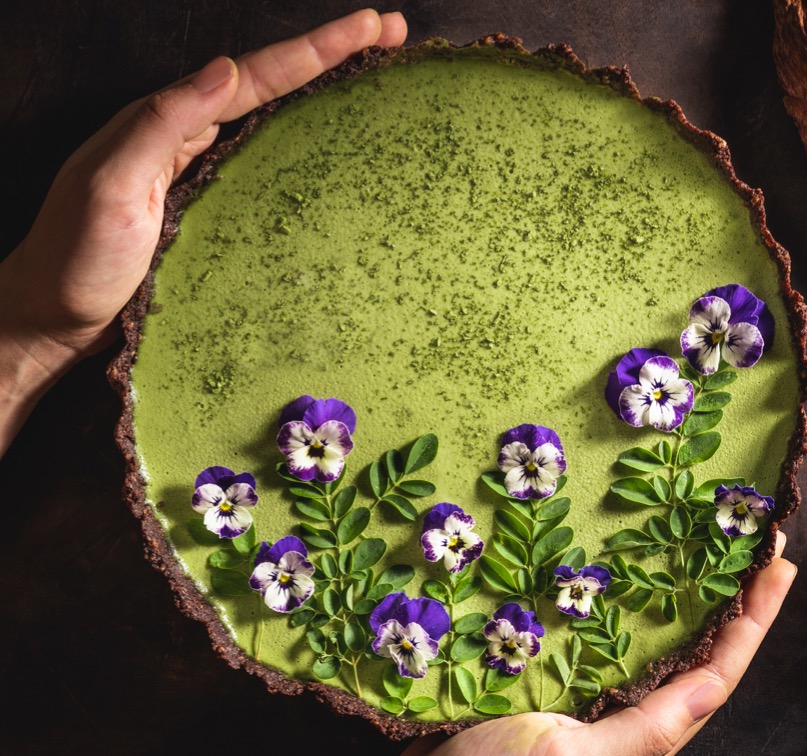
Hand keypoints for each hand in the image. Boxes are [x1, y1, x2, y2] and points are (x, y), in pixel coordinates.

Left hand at [0, 9, 406, 454]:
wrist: (54, 317)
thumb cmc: (76, 257)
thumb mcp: (109, 184)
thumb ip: (161, 126)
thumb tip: (222, 71)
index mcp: (170, 123)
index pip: (254, 75)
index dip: (314, 49)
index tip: (371, 27)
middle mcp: (192, 138)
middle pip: (274, 84)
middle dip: (333, 55)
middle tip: (393, 34)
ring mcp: (207, 174)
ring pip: (276, 119)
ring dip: (327, 93)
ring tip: (377, 72)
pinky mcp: (217, 211)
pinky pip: (271, 164)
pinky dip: (307, 143)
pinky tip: (333, 146)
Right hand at [395, 533, 797, 755]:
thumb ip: (643, 728)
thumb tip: (712, 684)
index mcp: (642, 737)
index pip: (715, 672)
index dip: (753, 618)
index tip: (778, 562)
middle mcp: (624, 714)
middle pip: (691, 647)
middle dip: (724, 592)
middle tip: (744, 532)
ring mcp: (586, 693)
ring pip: (645, 634)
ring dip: (674, 588)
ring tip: (696, 534)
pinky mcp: (549, 678)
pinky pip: (596, 632)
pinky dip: (614, 596)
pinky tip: (614, 563)